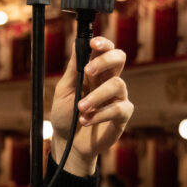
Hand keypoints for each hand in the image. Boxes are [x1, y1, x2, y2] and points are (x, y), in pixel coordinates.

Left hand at [50, 37, 133, 175]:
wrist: (68, 143)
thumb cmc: (65, 115)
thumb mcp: (64, 91)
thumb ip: (73, 69)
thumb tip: (77, 42)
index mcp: (95, 71)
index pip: (105, 50)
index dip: (103, 43)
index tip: (93, 43)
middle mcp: (109, 80)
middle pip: (119, 58)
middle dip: (105, 61)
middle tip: (88, 72)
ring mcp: (118, 97)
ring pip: (118, 84)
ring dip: (97, 96)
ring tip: (80, 108)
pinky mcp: (122, 116)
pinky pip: (118, 108)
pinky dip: (100, 114)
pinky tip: (85, 121)